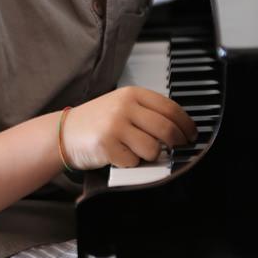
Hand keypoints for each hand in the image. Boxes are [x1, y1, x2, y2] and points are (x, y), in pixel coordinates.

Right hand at [61, 86, 197, 170]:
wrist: (65, 132)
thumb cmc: (98, 121)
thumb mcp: (122, 106)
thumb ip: (148, 112)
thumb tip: (180, 128)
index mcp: (132, 94)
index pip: (170, 108)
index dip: (186, 124)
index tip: (191, 135)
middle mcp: (124, 107)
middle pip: (166, 129)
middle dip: (176, 143)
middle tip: (177, 148)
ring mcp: (115, 126)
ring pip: (152, 148)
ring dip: (150, 155)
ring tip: (137, 151)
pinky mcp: (107, 145)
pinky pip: (133, 161)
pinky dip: (130, 163)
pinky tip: (120, 156)